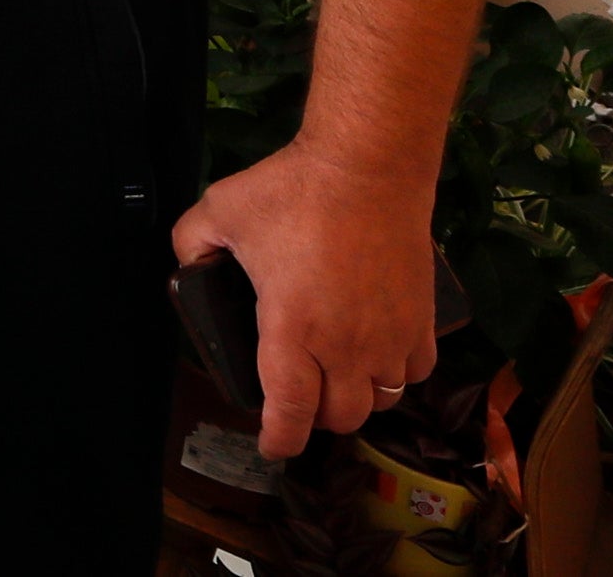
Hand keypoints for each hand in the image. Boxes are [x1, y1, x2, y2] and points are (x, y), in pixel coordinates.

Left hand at [169, 147, 441, 457]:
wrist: (367, 166)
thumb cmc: (292, 190)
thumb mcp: (219, 210)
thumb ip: (193, 243)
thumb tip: (189, 264)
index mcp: (291, 329)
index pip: (289, 410)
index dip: (280, 438)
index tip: (272, 445)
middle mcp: (345, 346)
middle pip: (340, 417)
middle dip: (317, 419)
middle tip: (301, 398)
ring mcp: (390, 336)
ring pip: (382, 399)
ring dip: (358, 398)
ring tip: (338, 377)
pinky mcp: (423, 319)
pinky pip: (417, 371)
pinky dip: (398, 374)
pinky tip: (381, 356)